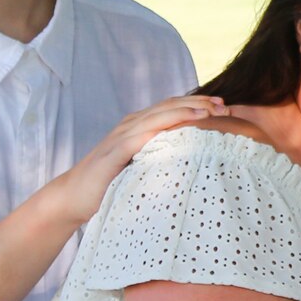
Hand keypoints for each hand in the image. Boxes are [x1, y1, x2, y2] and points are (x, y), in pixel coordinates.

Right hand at [52, 95, 227, 222]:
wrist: (73, 197)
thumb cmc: (110, 185)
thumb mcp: (143, 168)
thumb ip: (162, 158)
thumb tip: (196, 164)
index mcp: (140, 127)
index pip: (173, 109)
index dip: (199, 105)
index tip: (224, 109)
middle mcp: (132, 125)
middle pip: (171, 106)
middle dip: (200, 103)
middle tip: (226, 106)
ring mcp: (123, 134)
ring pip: (161, 114)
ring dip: (189, 109)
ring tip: (213, 110)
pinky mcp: (117, 148)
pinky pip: (145, 132)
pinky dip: (167, 124)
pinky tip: (184, 125)